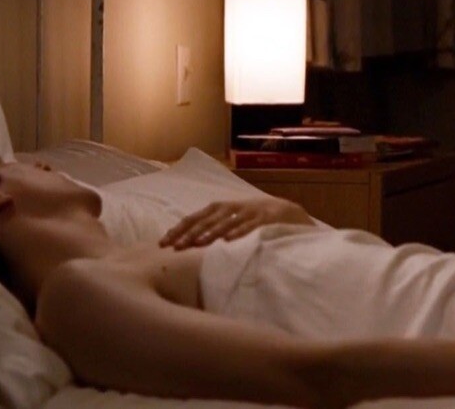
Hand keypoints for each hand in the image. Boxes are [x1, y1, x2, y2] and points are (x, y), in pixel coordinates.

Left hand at [160, 198, 312, 248]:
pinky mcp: (267, 218)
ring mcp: (251, 211)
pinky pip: (252, 225)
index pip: (197, 217)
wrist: (290, 213)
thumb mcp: (234, 221)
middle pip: (208, 219)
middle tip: (175, 247)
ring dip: (212, 232)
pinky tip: (229, 240)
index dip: (180, 228)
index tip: (164, 243)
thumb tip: (187, 242)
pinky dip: (240, 231)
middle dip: (190, 232)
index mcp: (224, 208)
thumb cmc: (257, 220)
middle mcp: (234, 207)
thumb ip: (215, 228)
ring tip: (198, 243)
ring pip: (227, 221)